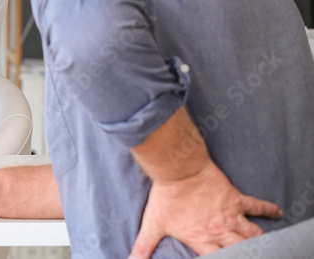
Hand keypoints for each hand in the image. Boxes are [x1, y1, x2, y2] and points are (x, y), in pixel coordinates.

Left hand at [129, 161, 281, 257]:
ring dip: (260, 241)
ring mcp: (230, 215)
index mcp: (201, 239)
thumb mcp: (152, 224)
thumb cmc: (165, 196)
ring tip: (266, 246)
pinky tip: (277, 213)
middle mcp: (219, 231)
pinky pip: (257, 206)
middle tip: (253, 255)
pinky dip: (268, 210)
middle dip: (248, 256)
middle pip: (241, 250)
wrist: (177, 169)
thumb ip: (143, 246)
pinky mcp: (235, 199)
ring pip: (253, 235)